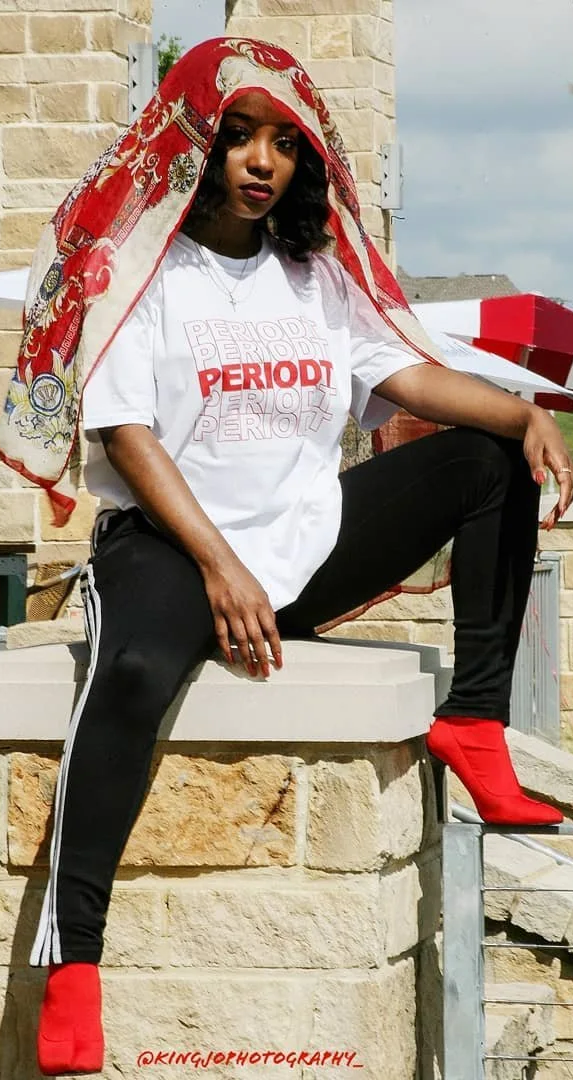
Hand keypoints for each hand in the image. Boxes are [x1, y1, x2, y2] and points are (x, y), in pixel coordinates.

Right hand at [202, 557, 282, 677]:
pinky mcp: (218, 612)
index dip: (275, 649)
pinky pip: (222, 634)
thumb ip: (266, 611)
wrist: (221, 564)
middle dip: (261, 658)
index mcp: (261, 604)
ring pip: (240, 639)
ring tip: (250, 670)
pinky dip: (226, 648)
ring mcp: (232, 611)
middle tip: (264, 673)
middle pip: (256, 638)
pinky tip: (231, 659)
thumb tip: (270, 630)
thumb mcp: (260, 592)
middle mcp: (247, 609)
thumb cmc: (242, 577)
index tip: (278, 662)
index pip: (271, 631)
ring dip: (246, 657)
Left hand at [523, 407, 572, 529]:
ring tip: (548, 524)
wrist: (540, 423)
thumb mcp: (532, 450)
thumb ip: (536, 466)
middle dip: (560, 510)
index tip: (560, 512)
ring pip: (568, 492)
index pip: (567, 482)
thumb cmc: (536, 435)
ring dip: (559, 509)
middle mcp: (568, 465)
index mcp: (561, 460)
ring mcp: (567, 468)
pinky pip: (566, 489)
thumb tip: (540, 481)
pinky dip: (561, 502)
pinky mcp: (564, 471)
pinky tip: (554, 513)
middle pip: (569, 492)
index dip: (564, 498)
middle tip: (548, 525)